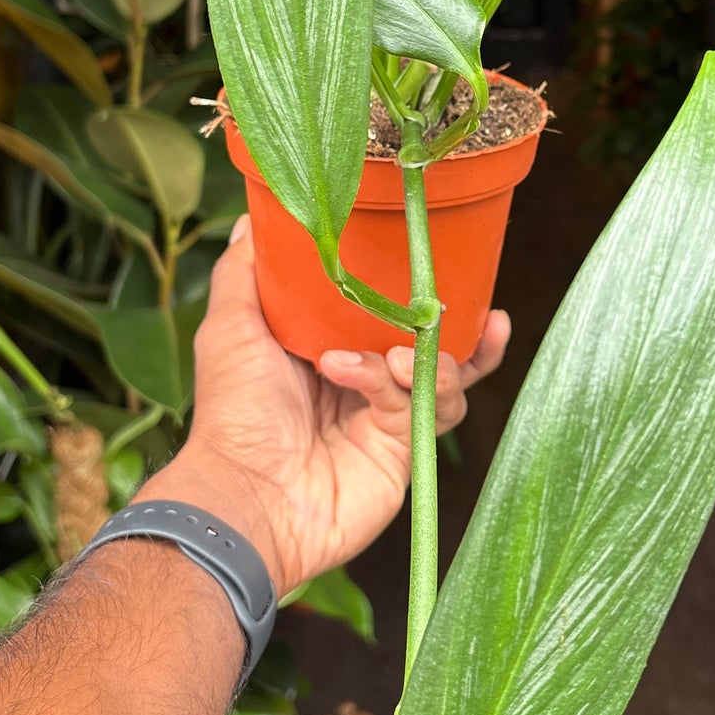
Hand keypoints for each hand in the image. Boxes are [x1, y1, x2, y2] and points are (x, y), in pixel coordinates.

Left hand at [142, 215, 509, 597]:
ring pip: (443, 380)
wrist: (247, 495)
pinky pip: (424, 409)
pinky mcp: (402, 454)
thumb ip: (245, 271)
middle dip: (458, 332)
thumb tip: (254, 219)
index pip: (386, 315)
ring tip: (403, 355)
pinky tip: (376, 374)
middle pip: (432, 349)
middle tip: (482, 314)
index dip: (418, 294)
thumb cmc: (233, 411)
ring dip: (432, 359)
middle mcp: (363, 386)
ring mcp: (385, 423)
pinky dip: (400, 384)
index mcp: (328, 351)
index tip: (445, 262)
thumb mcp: (231, 325)